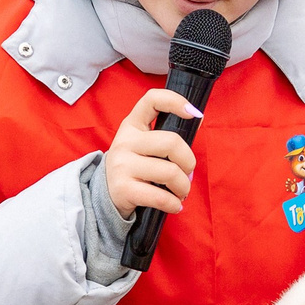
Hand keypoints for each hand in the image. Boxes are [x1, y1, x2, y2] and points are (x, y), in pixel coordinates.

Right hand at [106, 88, 197, 220]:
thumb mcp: (145, 145)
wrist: (106, 195)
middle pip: (171, 142)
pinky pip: (160, 197)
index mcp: (132, 125)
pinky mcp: (123, 189)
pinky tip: (175, 205)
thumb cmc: (135, 166)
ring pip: (170, 172)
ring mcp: (122, 165)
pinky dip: (174, 204)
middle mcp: (125, 142)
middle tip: (187, 173)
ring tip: (181, 192)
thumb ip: (168, 134)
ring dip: (184, 187)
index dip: (175, 101)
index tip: (194, 114)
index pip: (152, 99)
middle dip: (189, 162)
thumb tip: (198, 118)